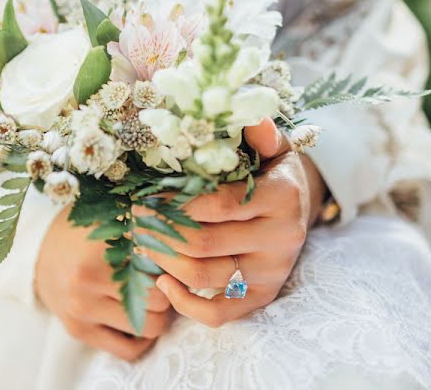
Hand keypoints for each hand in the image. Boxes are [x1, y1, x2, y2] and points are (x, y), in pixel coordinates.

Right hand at [36, 208, 172, 359]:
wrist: (38, 250)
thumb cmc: (86, 230)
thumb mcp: (113, 216)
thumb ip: (147, 222)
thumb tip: (189, 235)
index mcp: (100, 244)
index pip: (160, 264)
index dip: (174, 263)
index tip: (173, 259)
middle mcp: (88, 278)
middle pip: (159, 298)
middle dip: (168, 290)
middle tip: (163, 279)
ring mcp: (81, 308)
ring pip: (149, 326)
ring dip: (157, 314)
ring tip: (151, 297)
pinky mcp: (78, 330)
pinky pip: (129, 349)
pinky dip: (142, 338)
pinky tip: (138, 318)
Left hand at [139, 119, 325, 327]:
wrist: (297, 206)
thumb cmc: (269, 169)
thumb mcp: (270, 145)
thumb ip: (259, 132)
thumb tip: (250, 117)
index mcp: (282, 195)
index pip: (218, 204)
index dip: (175, 202)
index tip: (144, 195)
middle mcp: (282, 238)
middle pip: (204, 243)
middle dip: (159, 230)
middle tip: (133, 217)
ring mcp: (272, 272)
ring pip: (204, 276)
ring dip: (163, 260)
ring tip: (141, 241)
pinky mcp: (261, 297)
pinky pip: (218, 314)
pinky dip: (184, 303)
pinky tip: (161, 282)